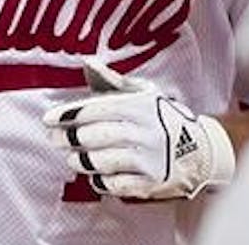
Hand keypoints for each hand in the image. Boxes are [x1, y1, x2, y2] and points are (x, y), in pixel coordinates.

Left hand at [42, 58, 234, 200]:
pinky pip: (114, 185)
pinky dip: (100, 181)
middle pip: (94, 136)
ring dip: (80, 161)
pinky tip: (96, 175)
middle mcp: (144, 131)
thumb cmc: (164, 118)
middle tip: (55, 139)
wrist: (201, 151)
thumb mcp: (145, 94)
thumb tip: (87, 63)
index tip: (47, 119)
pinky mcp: (149, 183)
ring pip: (101, 161)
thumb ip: (113, 81)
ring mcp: (147, 159)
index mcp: (140, 107)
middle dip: (68, 138)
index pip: (95, 109)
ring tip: (73, 158)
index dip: (67, 114)